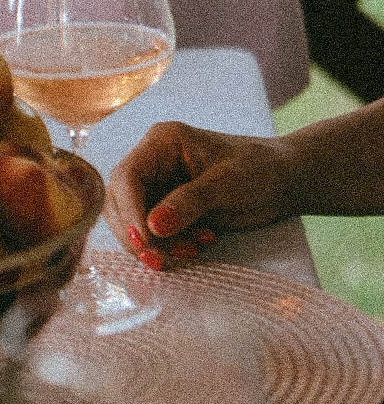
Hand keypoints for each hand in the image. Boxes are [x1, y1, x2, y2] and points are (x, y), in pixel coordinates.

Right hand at [105, 121, 296, 267]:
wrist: (283, 181)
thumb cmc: (260, 170)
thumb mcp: (227, 184)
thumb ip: (189, 203)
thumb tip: (153, 226)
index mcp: (162, 144)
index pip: (127, 177)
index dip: (129, 211)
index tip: (145, 241)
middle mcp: (152, 164)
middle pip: (120, 203)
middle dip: (138, 235)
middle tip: (161, 259)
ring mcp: (157, 187)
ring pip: (131, 223)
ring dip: (155, 245)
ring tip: (191, 250)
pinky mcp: (166, 210)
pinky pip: (151, 234)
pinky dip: (169, 247)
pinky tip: (198, 245)